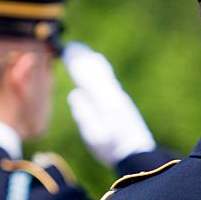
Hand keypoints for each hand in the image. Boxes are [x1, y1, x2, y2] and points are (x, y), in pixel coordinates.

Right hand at [63, 42, 156, 166]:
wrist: (136, 153)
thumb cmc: (111, 147)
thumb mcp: (93, 135)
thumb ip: (84, 113)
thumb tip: (75, 92)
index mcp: (103, 100)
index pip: (86, 75)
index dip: (75, 62)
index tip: (65, 50)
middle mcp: (112, 93)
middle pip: (95, 68)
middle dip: (82, 56)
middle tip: (69, 45)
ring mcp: (118, 95)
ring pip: (103, 70)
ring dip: (90, 59)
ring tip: (80, 51)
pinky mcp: (121, 99)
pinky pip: (107, 76)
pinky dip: (98, 67)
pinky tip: (96, 64)